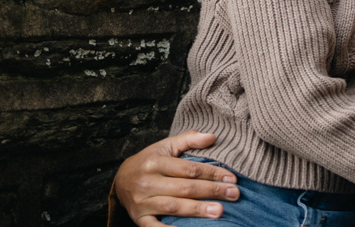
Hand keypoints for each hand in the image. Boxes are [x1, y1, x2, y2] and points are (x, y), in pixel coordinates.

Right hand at [114, 131, 239, 225]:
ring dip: (198, 210)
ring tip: (219, 212)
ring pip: (174, 207)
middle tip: (234, 194)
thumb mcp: (166, 146)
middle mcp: (148, 182)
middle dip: (211, 191)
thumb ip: (189, 139)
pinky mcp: (140, 219)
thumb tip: (212, 136)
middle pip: (185, 188)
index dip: (212, 173)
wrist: (120, 180)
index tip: (232, 178)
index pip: (189, 169)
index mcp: (156, 162)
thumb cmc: (149, 161)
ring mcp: (143, 202)